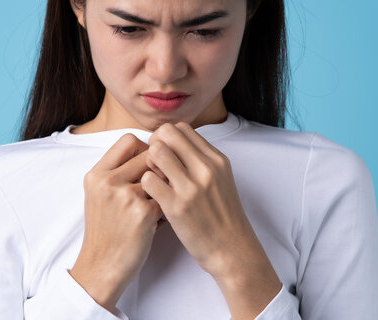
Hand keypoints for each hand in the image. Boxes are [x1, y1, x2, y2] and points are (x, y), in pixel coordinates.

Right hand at [70, 133, 163, 310]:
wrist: (102, 267)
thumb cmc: (105, 231)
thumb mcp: (98, 196)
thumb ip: (117, 172)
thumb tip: (149, 149)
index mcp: (96, 174)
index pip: (129, 140)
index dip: (145, 148)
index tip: (150, 164)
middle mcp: (108, 182)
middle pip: (149, 154)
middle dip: (160, 167)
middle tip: (161, 185)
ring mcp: (124, 196)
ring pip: (162, 174)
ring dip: (166, 186)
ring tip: (161, 201)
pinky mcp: (142, 213)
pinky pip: (167, 197)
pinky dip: (168, 207)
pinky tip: (160, 220)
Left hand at [140, 122, 273, 278]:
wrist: (232, 249)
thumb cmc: (222, 214)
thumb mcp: (221, 179)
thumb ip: (201, 159)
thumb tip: (175, 142)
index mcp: (216, 159)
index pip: (181, 128)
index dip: (167, 137)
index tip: (166, 154)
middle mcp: (205, 168)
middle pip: (167, 133)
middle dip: (155, 144)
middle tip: (155, 165)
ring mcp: (191, 187)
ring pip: (156, 151)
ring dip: (149, 163)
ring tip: (155, 179)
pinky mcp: (176, 207)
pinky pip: (148, 179)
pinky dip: (146, 185)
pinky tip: (152, 196)